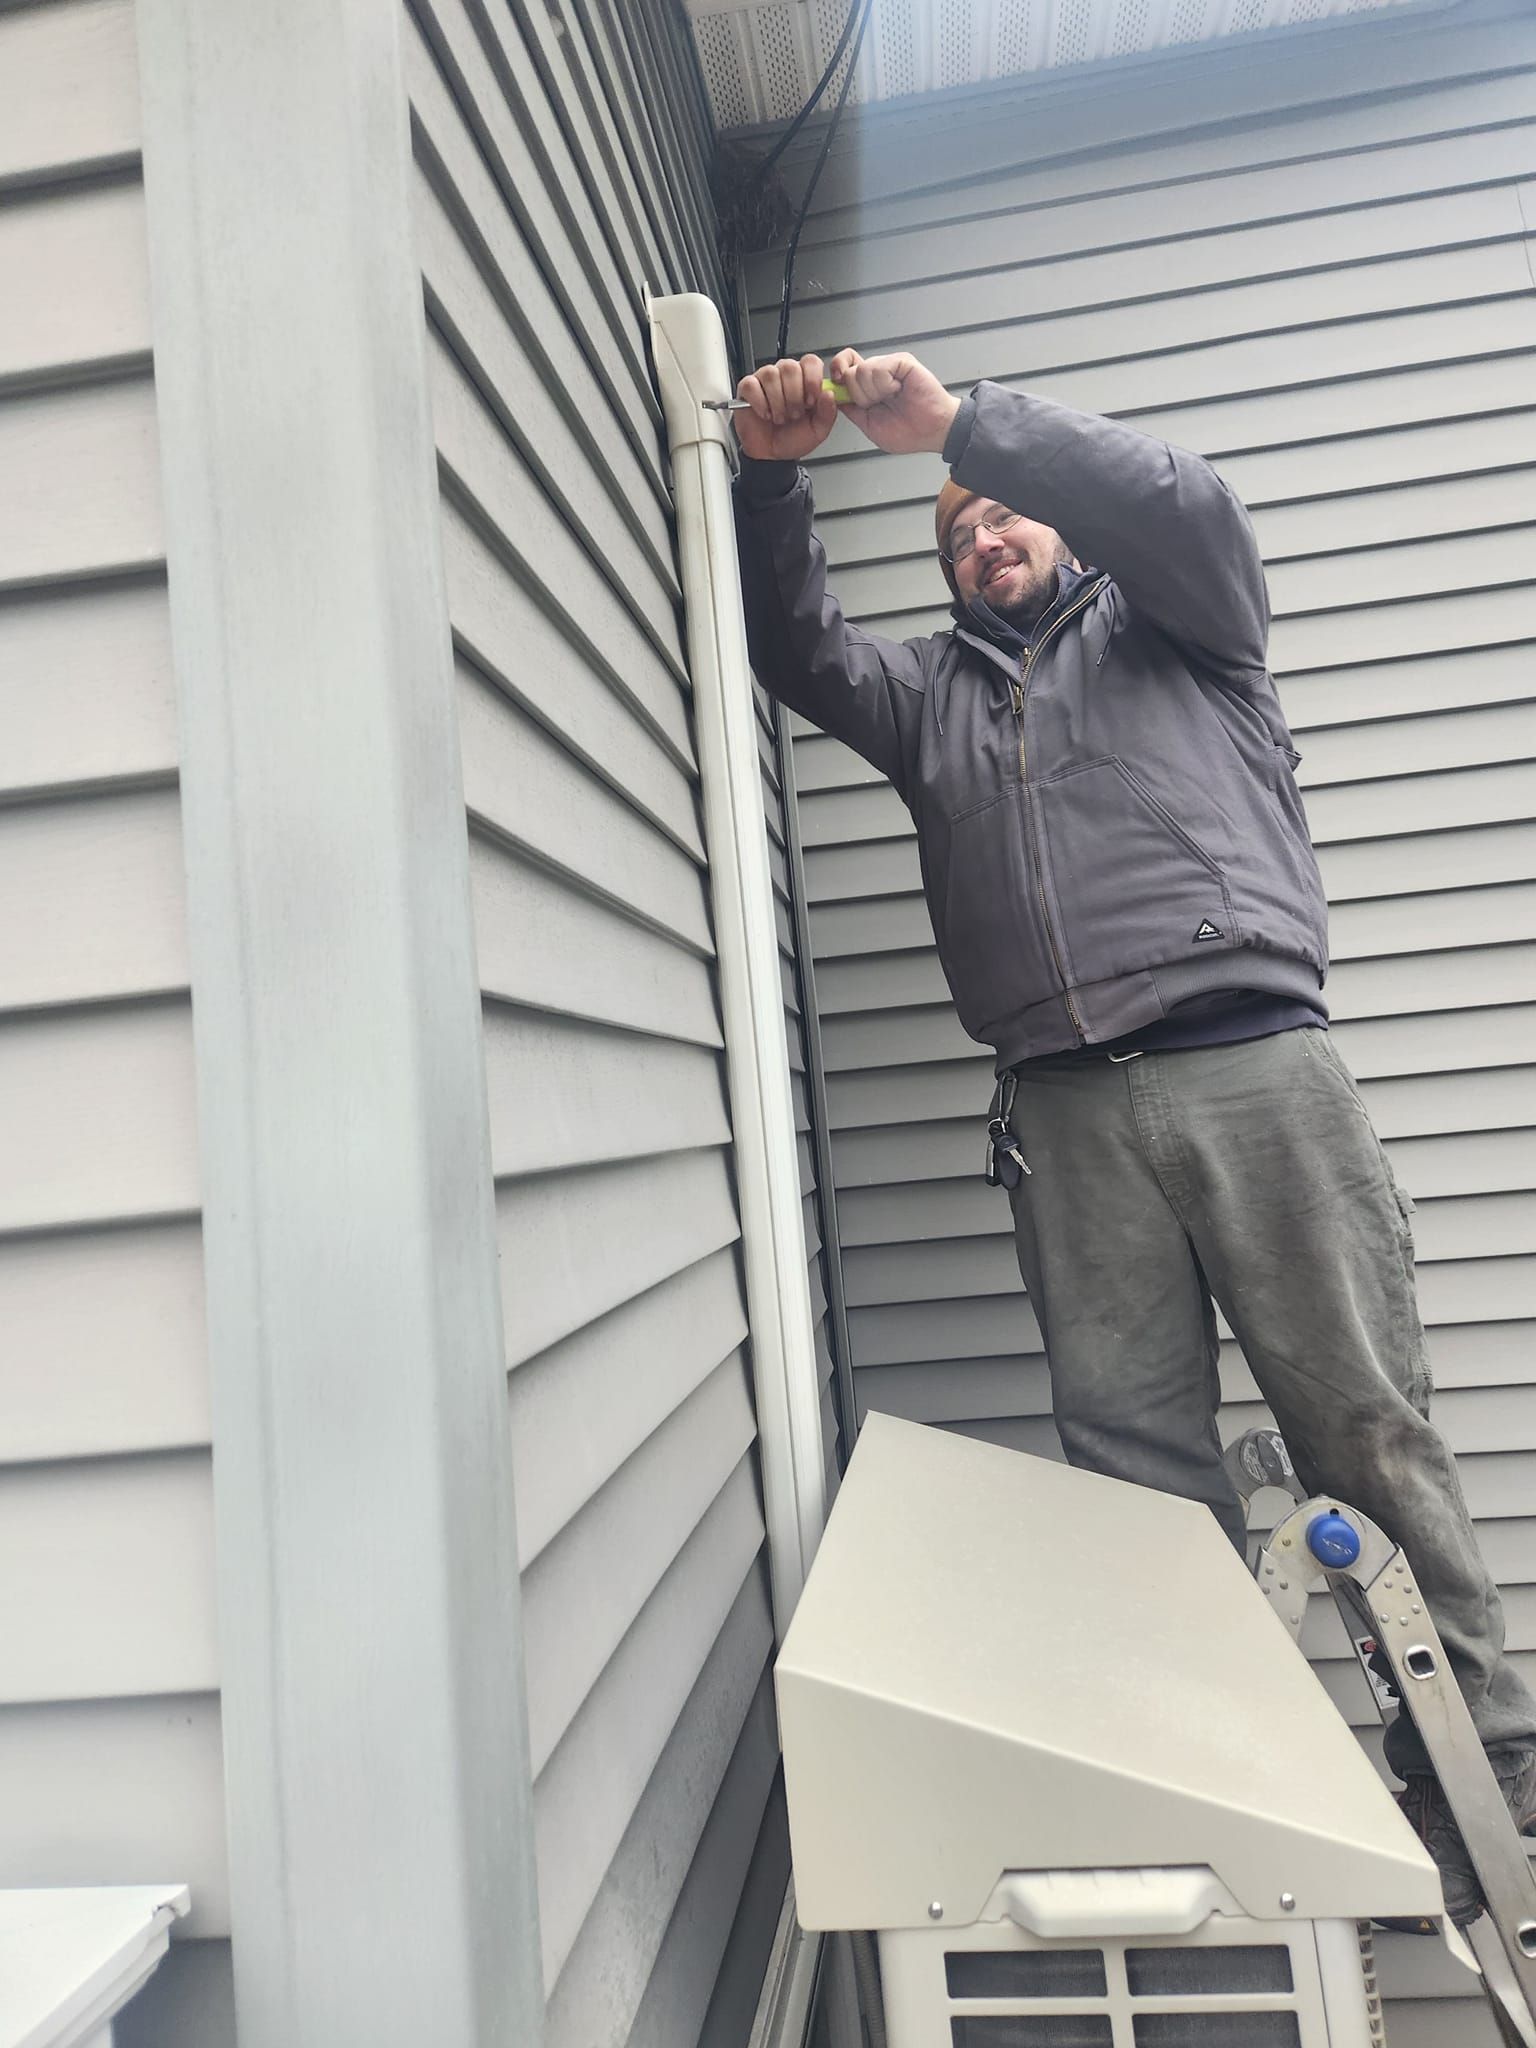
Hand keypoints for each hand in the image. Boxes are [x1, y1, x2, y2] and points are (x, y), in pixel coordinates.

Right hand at [734, 355, 839, 463]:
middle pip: (790, 367)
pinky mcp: (747, 388)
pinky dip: (760, 403)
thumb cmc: (792, 439)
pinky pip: (752, 385)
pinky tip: (765, 414)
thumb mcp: (817, 430)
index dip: (812, 379)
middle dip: (794, 395)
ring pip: (771, 375)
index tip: (811, 400)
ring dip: (778, 401)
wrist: (772, 455)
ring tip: (779, 417)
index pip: (810, 362)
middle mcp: (785, 376)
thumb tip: (829, 394)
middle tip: (794, 414)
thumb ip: (827, 413)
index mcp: (804, 380)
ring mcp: (764, 380)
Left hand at [827, 348, 958, 455]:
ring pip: (861, 371)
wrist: (933, 431)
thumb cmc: (909, 432)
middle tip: (879, 403)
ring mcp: (889, 365)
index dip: (837, 373)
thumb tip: (835, 396)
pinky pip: (879, 368)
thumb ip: (852, 410)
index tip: (837, 384)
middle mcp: (877, 372)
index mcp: (868, 387)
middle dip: (859, 396)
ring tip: (893, 398)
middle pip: (848, 371)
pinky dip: (886, 385)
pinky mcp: (901, 361)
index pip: (843, 366)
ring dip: (874, 392)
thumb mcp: (870, 426)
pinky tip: (899, 390)